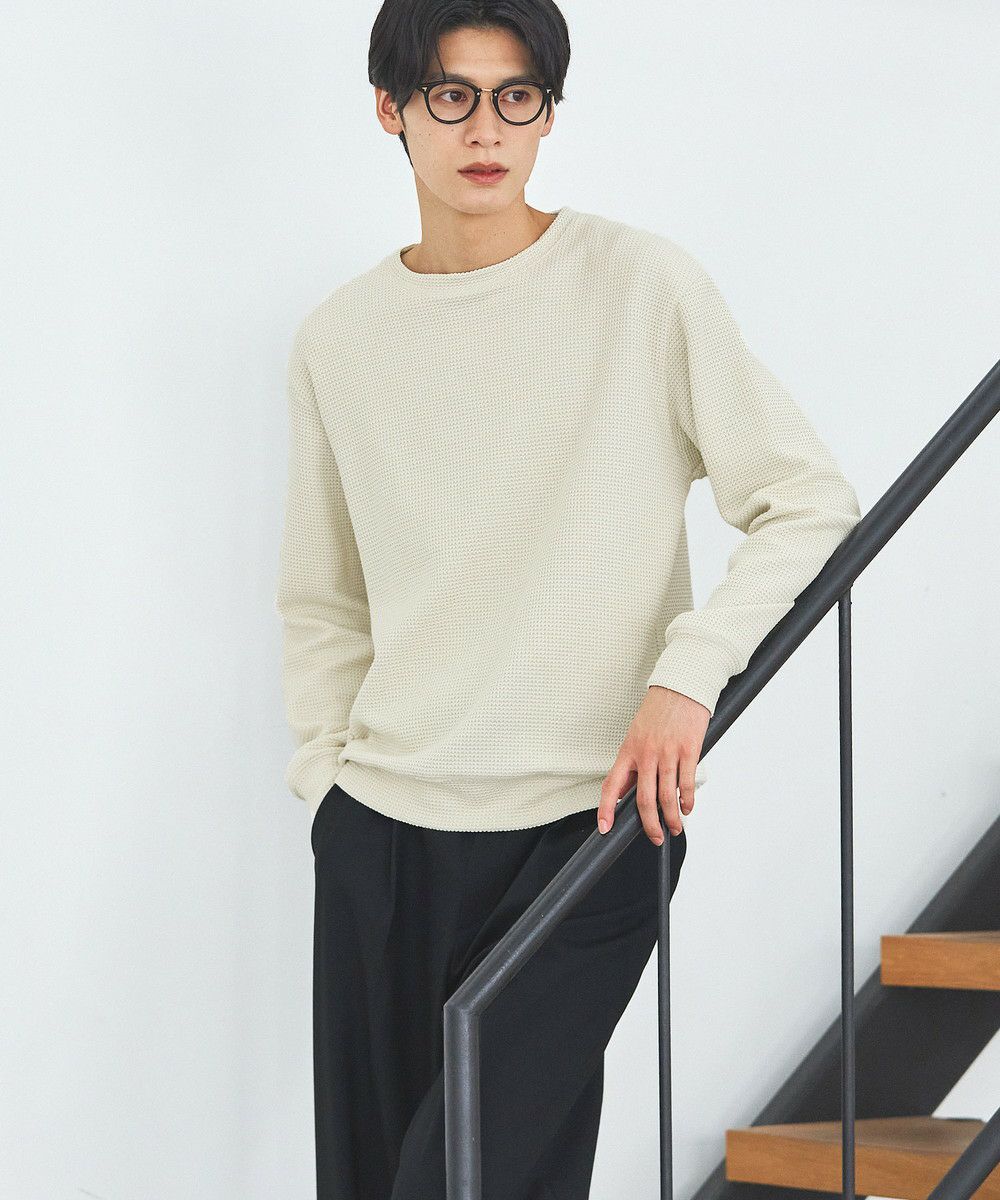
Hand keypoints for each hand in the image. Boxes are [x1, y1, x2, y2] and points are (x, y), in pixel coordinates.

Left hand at [597, 685, 709, 844]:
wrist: (680, 687)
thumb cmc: (658, 711)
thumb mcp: (636, 734)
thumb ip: (634, 762)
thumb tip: (629, 790)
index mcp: (629, 750)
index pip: (612, 785)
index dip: (606, 809)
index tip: (605, 828)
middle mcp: (646, 754)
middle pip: (644, 799)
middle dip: (649, 825)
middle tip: (655, 837)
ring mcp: (667, 753)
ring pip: (667, 796)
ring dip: (671, 818)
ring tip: (675, 827)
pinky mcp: (688, 750)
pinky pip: (686, 783)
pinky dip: (687, 801)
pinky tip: (687, 807)